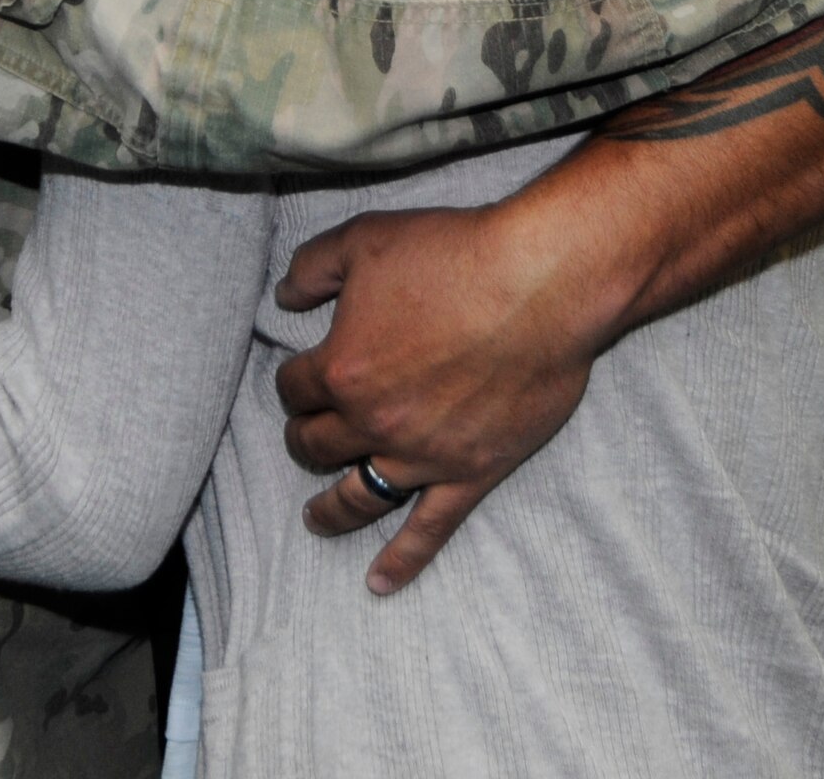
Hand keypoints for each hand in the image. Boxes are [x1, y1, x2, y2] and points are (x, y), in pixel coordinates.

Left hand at [273, 198, 605, 595]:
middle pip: (316, 443)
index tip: (302, 374)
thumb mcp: (364, 240)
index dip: (294, 379)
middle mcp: (373, 421)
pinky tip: (379, 583)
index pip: (295, 388)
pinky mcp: (470, 473)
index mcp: (343, 368)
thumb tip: (284, 298)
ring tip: (314, 517)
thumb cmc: (452, 253)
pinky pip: (428, 530)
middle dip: (305, 435)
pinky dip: (401, 561)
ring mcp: (422, 455)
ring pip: (357, 496)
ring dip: (329, 509)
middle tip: (308, 430)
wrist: (540, 283)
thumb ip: (312, 269)